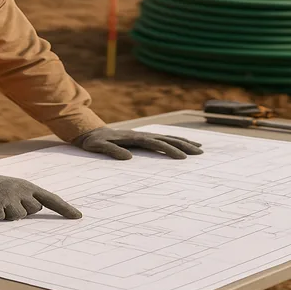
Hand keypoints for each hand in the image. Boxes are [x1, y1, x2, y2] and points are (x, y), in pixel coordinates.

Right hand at [0, 168, 81, 220]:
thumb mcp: (12, 189)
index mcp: (27, 185)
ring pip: (17, 218)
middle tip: (5, 203)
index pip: (50, 198)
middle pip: (33, 211)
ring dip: (5, 215)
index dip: (64, 208)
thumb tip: (33, 211)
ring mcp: (9, 196)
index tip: (78, 217)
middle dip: (21, 212)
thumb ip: (25, 198)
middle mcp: (21, 189)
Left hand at [72, 127, 203, 159]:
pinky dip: (174, 141)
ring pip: (167, 138)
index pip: (155, 143)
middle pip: (166, 139)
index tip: (182, 157)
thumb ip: (112, 151)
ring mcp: (142, 135)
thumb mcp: (98, 146)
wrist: (90, 131)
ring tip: (199, 148)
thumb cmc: (93, 142)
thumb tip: (129, 158)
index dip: (169, 149)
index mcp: (133, 137)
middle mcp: (141, 135)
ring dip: (183, 142)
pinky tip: (183, 145)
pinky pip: (162, 139)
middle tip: (200, 152)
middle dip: (184, 145)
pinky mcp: (142, 138)